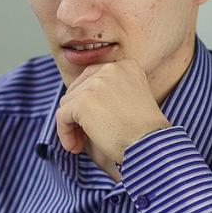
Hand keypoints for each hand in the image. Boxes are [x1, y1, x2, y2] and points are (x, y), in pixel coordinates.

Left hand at [55, 60, 170, 179]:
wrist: (150, 145)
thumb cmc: (144, 132)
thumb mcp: (132, 99)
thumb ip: (110, 92)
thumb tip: (79, 100)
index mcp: (126, 66)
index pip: (93, 78)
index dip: (88, 101)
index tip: (93, 121)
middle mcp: (111, 68)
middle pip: (78, 89)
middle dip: (77, 113)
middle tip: (83, 135)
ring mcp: (95, 83)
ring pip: (67, 103)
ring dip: (71, 125)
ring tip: (80, 143)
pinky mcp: (82, 101)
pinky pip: (61, 116)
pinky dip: (64, 133)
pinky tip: (75, 147)